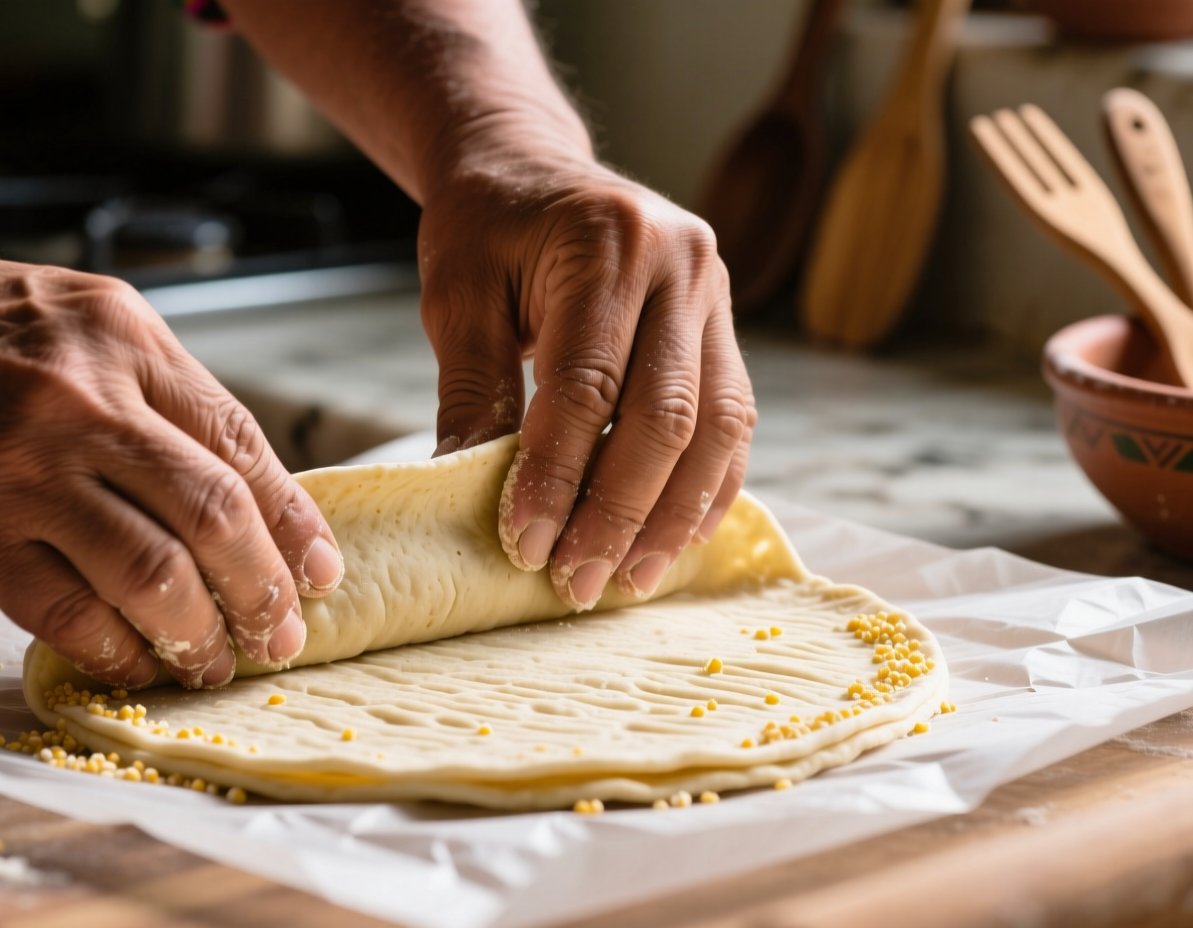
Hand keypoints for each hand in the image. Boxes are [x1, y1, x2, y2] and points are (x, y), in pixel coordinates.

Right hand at [0, 242, 343, 687]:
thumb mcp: (77, 317)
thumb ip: (156, 392)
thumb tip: (239, 492)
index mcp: (124, 338)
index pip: (240, 444)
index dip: (294, 522)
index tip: (321, 573)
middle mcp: (83, 398)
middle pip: (213, 514)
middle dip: (263, 589)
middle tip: (279, 634)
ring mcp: (21, 467)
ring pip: (152, 574)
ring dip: (197, 632)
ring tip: (211, 659)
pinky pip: (67, 612)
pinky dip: (115, 650)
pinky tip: (133, 662)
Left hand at [419, 155, 756, 609]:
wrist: (531, 166)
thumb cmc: (487, 228)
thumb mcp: (457, 295)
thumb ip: (472, 389)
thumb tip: (472, 489)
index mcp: (607, 244)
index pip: (585, 384)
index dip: (557, 474)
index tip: (527, 544)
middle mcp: (680, 265)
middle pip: (665, 414)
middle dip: (619, 512)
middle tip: (578, 582)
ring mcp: (715, 294)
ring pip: (716, 427)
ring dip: (673, 514)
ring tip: (629, 580)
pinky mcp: (726, 326)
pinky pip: (735, 420)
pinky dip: (708, 487)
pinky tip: (675, 538)